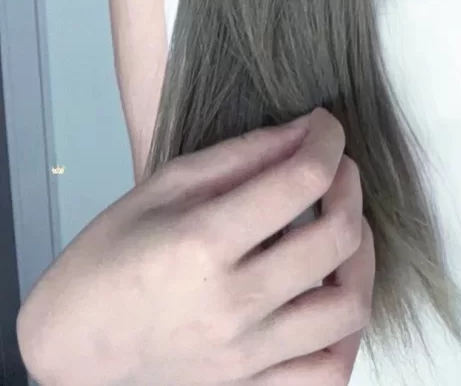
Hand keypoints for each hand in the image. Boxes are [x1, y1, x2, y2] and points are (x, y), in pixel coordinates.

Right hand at [17, 107, 374, 384]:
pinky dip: (346, 333)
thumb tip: (303, 131)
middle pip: (336, 239)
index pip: (300, 181)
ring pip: (348, 308)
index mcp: (204, 243)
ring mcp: (246, 355)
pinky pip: (328, 372)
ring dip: (362, 258)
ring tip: (343, 230)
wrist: (72, 344)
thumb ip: (241, 155)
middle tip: (336, 169)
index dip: (327, 140)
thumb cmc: (108, 256)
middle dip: (350, 187)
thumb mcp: (165, 184)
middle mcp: (233, 303)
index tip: (325, 127)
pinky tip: (334, 295)